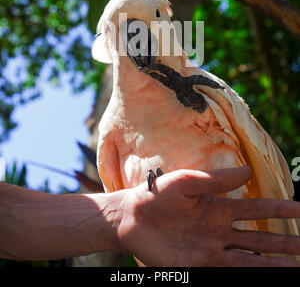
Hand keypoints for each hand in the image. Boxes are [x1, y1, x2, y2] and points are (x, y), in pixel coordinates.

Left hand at [116, 166, 299, 265]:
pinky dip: (248, 274)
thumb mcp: (188, 181)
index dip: (280, 210)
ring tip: (296, 267)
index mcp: (219, 207)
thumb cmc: (157, 194)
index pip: (257, 209)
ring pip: (250, 260)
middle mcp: (220, 231)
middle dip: (285, 243)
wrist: (130, 217)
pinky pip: (228, 272)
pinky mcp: (198, 266)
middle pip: (260, 239)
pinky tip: (262, 274)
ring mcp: (211, 250)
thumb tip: (249, 170)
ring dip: (272, 264)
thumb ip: (217, 180)